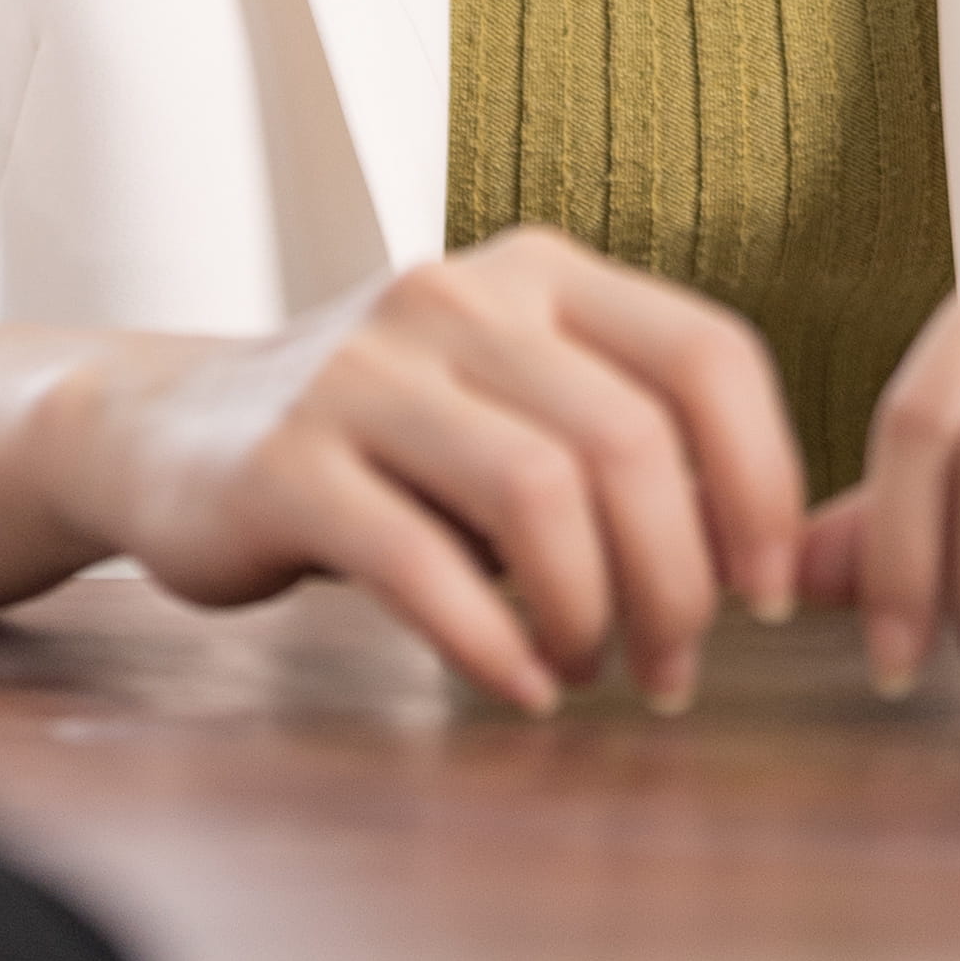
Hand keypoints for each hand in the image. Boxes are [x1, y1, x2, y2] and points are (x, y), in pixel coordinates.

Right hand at [27, 227, 805, 714]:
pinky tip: (517, 687)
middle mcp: (457, 294)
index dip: (764, 483)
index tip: (767, 594)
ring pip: (538, 490)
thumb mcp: (512, 412)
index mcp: (540, 273)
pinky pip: (417, 561)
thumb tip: (791, 559)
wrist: (168, 434)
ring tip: (589, 673)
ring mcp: (362, 369)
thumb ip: (628, 452)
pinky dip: (488, 642)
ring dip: (591, 612)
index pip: (707, 354)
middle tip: (673, 671)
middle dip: (678, 581)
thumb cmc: (384, 449)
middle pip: (631, 440)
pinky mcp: (285, 460)